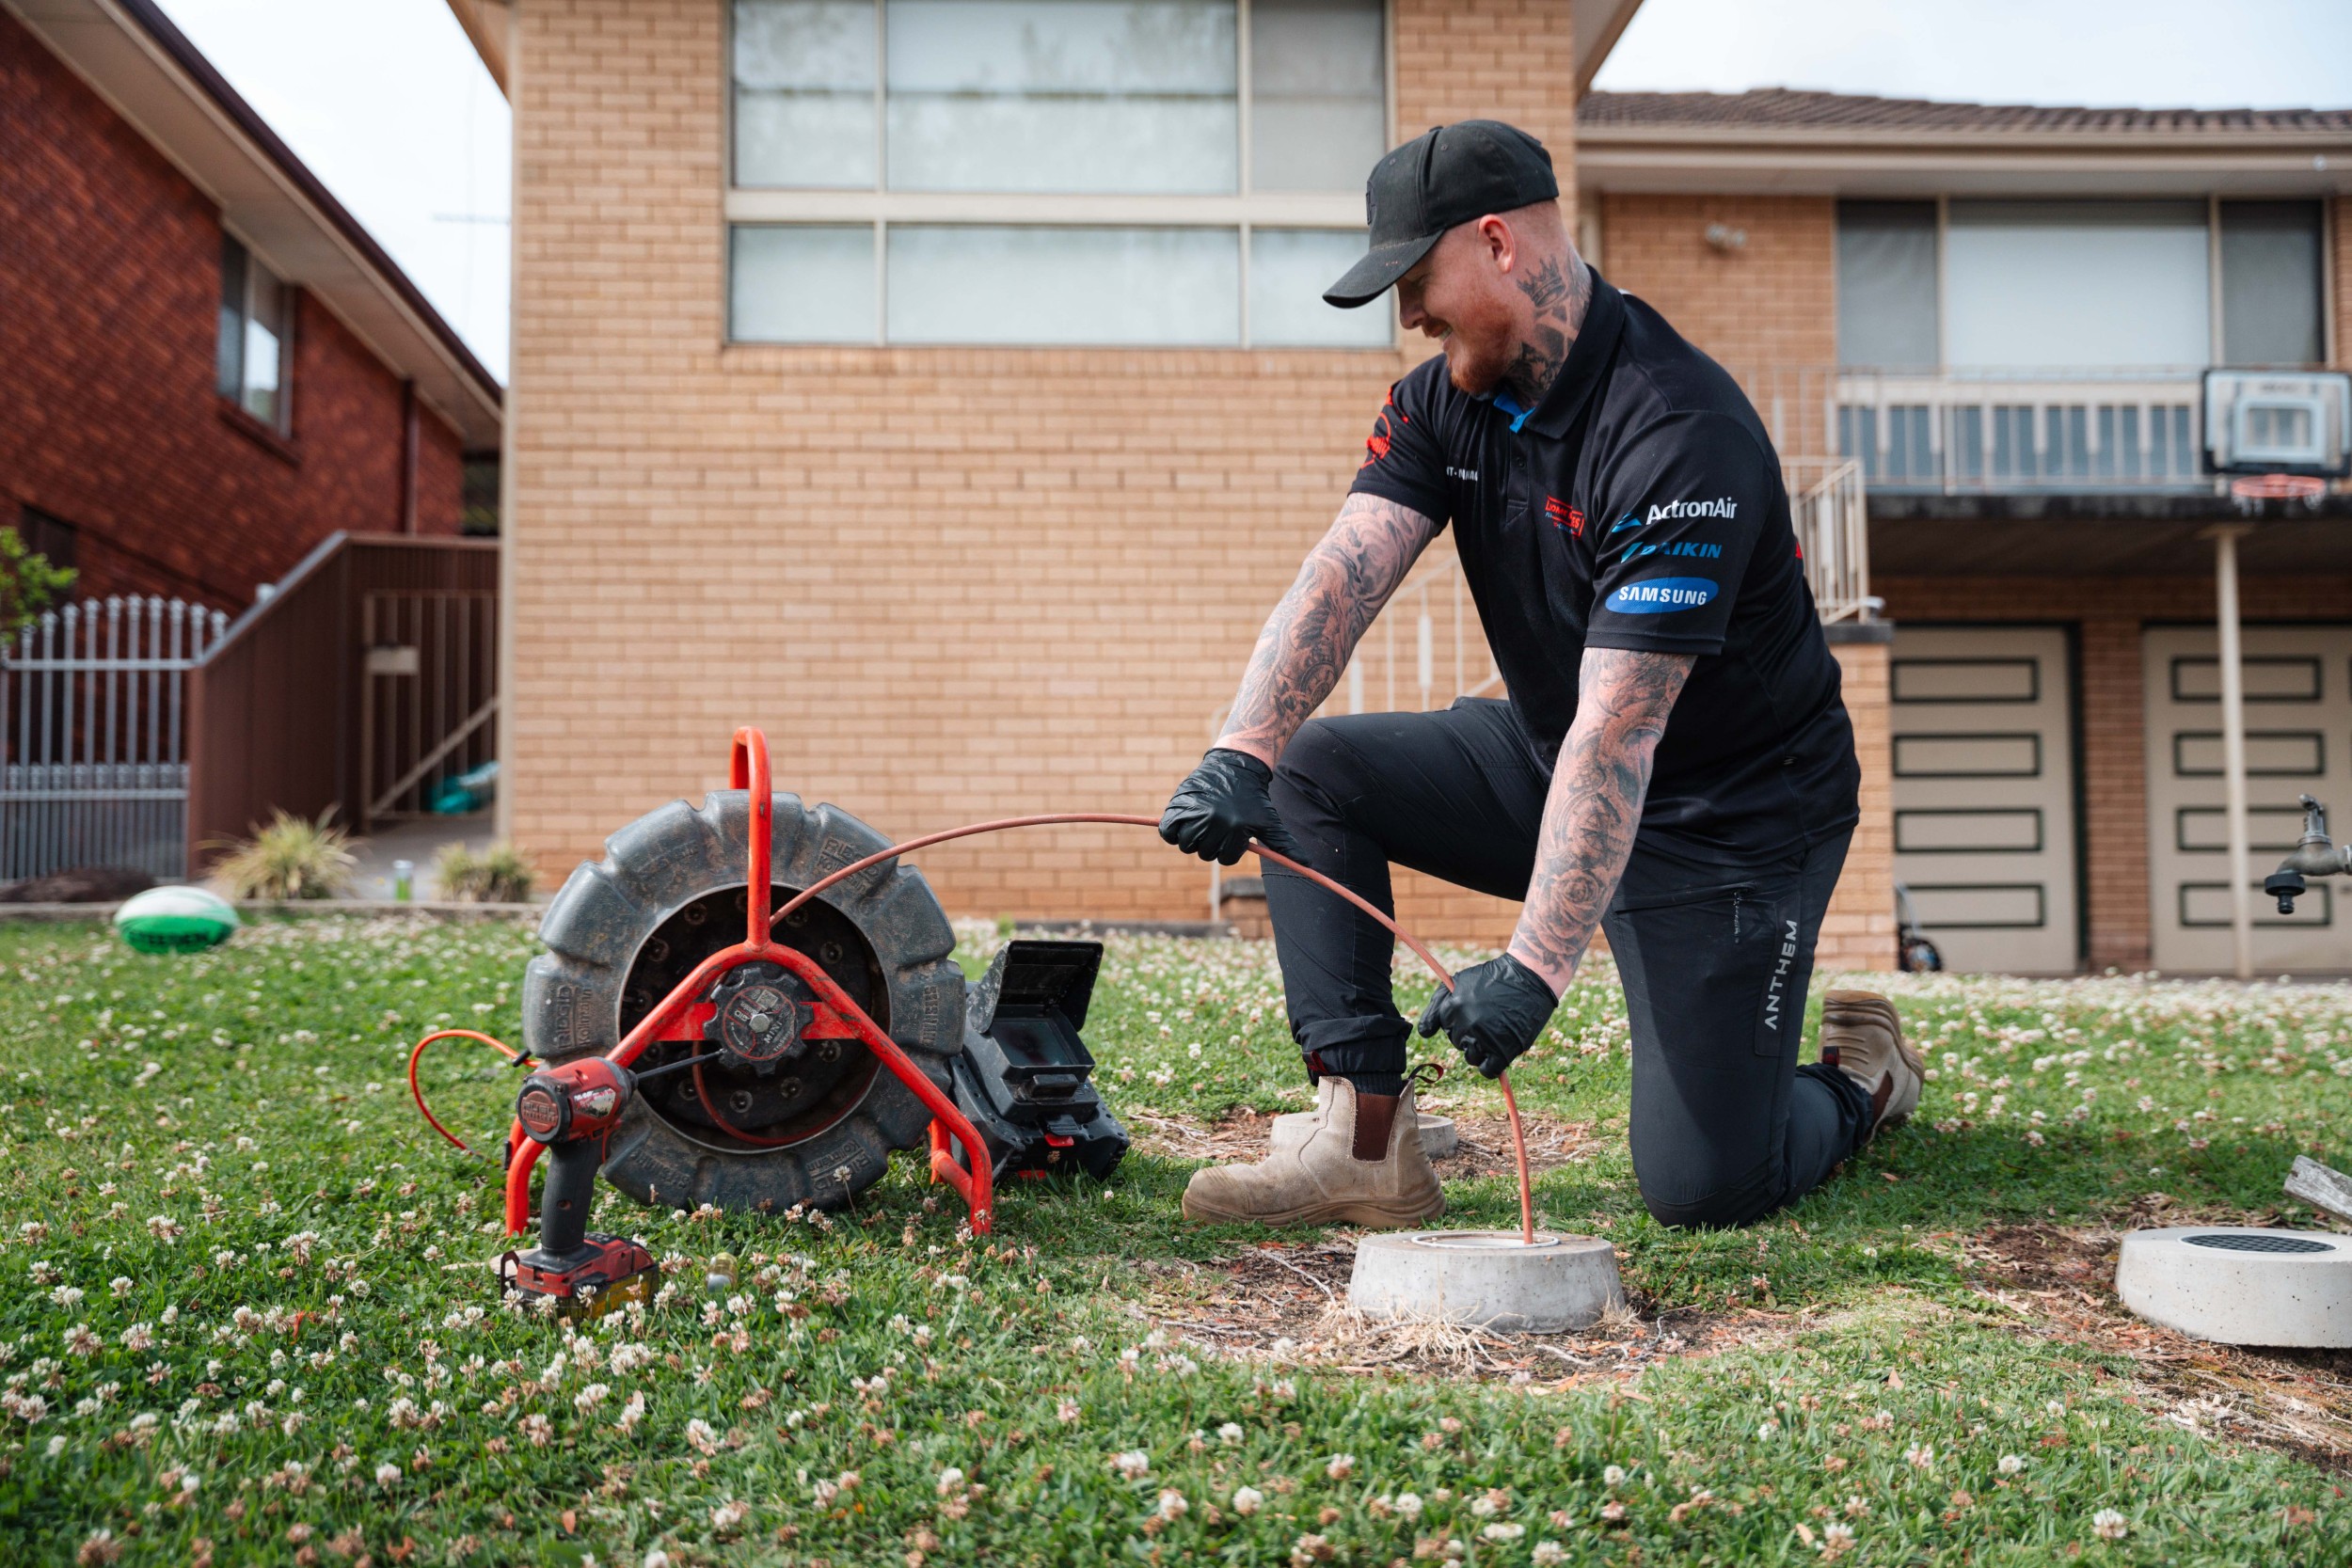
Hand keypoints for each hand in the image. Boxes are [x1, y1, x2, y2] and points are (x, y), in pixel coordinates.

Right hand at [1159, 748, 1298, 864]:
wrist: (1234, 766)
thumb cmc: (1254, 797)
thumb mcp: (1270, 821)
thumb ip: (1284, 845)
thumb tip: (1308, 864)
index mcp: (1236, 829)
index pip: (1225, 858)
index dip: (1228, 848)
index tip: (1231, 831)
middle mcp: (1214, 822)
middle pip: (1204, 853)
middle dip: (1211, 842)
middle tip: (1218, 822)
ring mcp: (1194, 813)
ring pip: (1186, 845)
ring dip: (1192, 837)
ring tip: (1203, 819)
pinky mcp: (1177, 806)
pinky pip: (1167, 832)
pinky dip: (1171, 831)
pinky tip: (1183, 820)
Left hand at [1416, 953, 1557, 1078]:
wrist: (1528, 977)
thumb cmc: (1493, 978)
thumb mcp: (1458, 982)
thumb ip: (1437, 1006)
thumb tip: (1424, 1034)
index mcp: (1451, 1008)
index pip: (1443, 1027)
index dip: (1457, 1020)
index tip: (1470, 1013)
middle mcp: (1465, 1024)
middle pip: (1457, 1043)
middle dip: (1469, 1034)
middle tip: (1489, 1018)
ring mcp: (1484, 1038)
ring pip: (1471, 1057)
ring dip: (1481, 1050)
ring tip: (1496, 1030)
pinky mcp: (1502, 1050)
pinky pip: (1487, 1071)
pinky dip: (1490, 1066)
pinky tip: (1498, 1052)